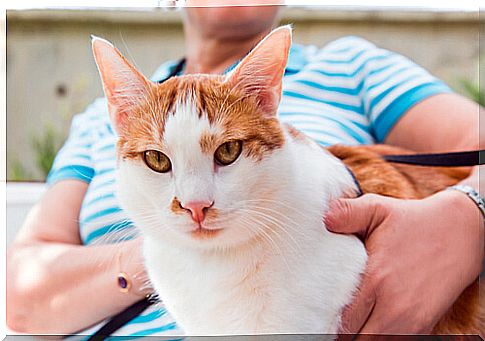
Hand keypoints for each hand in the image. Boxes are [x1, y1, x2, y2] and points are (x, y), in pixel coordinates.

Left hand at [324, 191, 483, 333]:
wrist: (461, 231)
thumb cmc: (413, 220)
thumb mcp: (378, 208)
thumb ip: (347, 213)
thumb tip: (323, 220)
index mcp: (375, 279)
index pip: (341, 319)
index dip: (327, 317)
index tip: (319, 309)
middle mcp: (393, 306)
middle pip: (355, 338)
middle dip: (341, 331)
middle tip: (330, 317)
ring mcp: (411, 320)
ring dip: (360, 336)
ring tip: (350, 321)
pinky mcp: (425, 324)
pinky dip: (380, 337)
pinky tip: (370, 323)